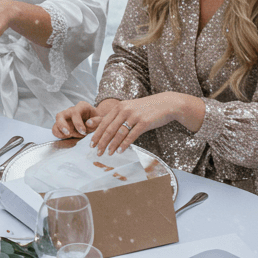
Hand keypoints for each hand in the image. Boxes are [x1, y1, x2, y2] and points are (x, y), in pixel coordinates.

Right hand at [52, 100, 97, 138]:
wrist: (94, 123)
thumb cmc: (96, 120)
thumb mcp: (101, 120)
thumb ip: (97, 121)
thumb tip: (88, 123)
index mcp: (81, 106)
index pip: (75, 112)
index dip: (78, 123)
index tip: (83, 132)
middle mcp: (71, 110)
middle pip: (60, 115)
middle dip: (63, 125)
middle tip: (69, 134)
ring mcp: (65, 117)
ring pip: (56, 121)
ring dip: (60, 130)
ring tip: (69, 136)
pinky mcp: (61, 125)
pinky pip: (55, 129)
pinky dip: (59, 134)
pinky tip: (68, 137)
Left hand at [86, 93, 204, 153]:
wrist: (166, 104)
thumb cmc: (147, 108)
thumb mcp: (131, 108)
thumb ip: (118, 116)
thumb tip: (106, 128)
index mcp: (120, 106)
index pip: (104, 122)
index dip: (96, 134)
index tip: (91, 144)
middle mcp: (125, 110)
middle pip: (109, 129)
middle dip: (101, 142)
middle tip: (97, 152)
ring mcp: (134, 116)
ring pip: (119, 133)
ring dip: (112, 145)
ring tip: (107, 153)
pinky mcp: (144, 122)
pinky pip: (131, 136)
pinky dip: (124, 145)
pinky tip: (120, 151)